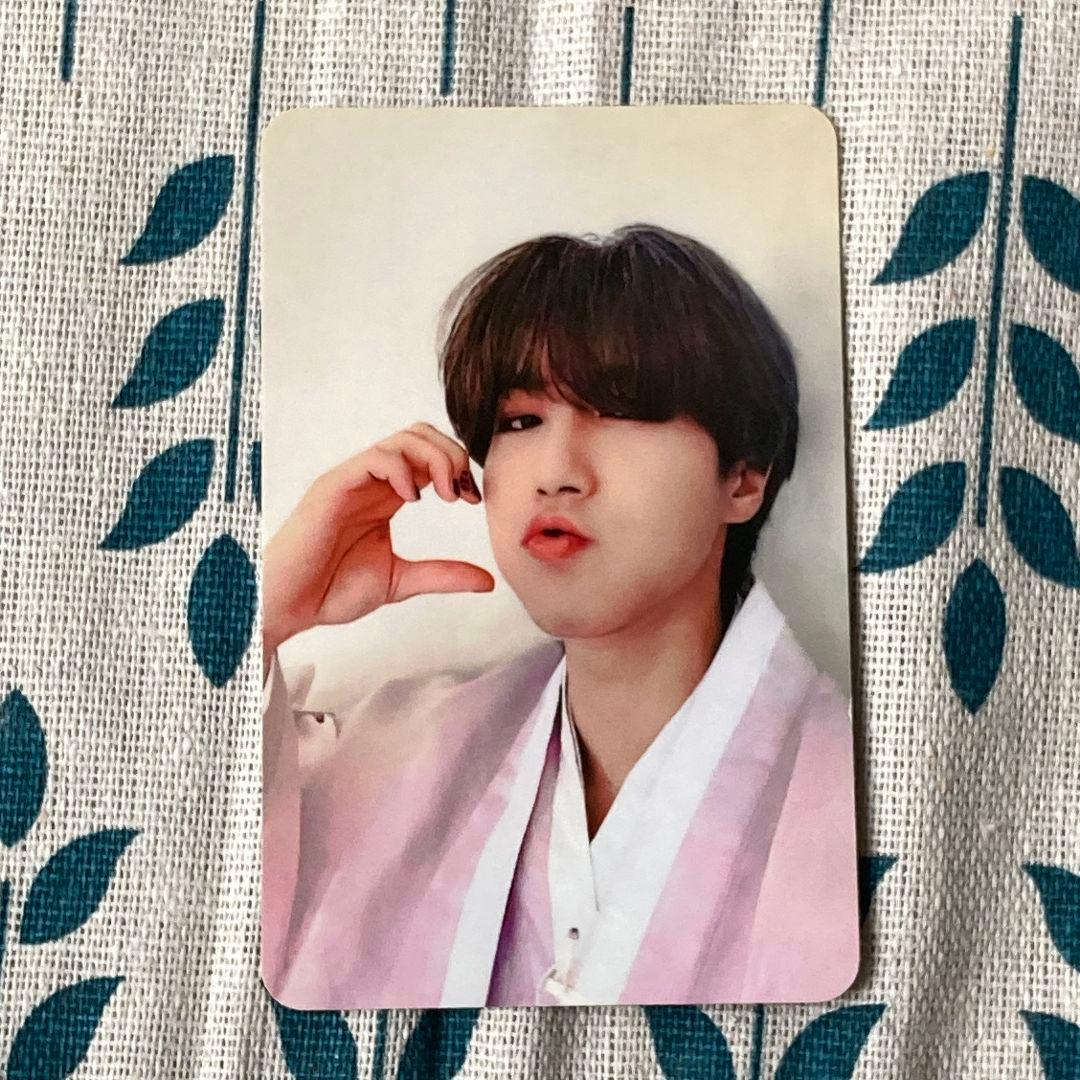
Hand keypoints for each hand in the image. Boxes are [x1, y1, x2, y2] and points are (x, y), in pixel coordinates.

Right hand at [262, 422, 493, 679]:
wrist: (289, 607)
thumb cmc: (331, 590)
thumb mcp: (401, 581)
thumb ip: (443, 575)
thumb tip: (487, 581)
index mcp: (388, 496)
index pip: (430, 457)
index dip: (460, 470)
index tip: (473, 500)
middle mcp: (372, 482)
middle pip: (421, 436)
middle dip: (453, 455)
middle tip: (464, 492)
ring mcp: (352, 481)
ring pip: (403, 439)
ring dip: (435, 458)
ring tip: (446, 493)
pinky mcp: (334, 487)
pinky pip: (374, 457)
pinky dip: (401, 469)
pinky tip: (412, 499)